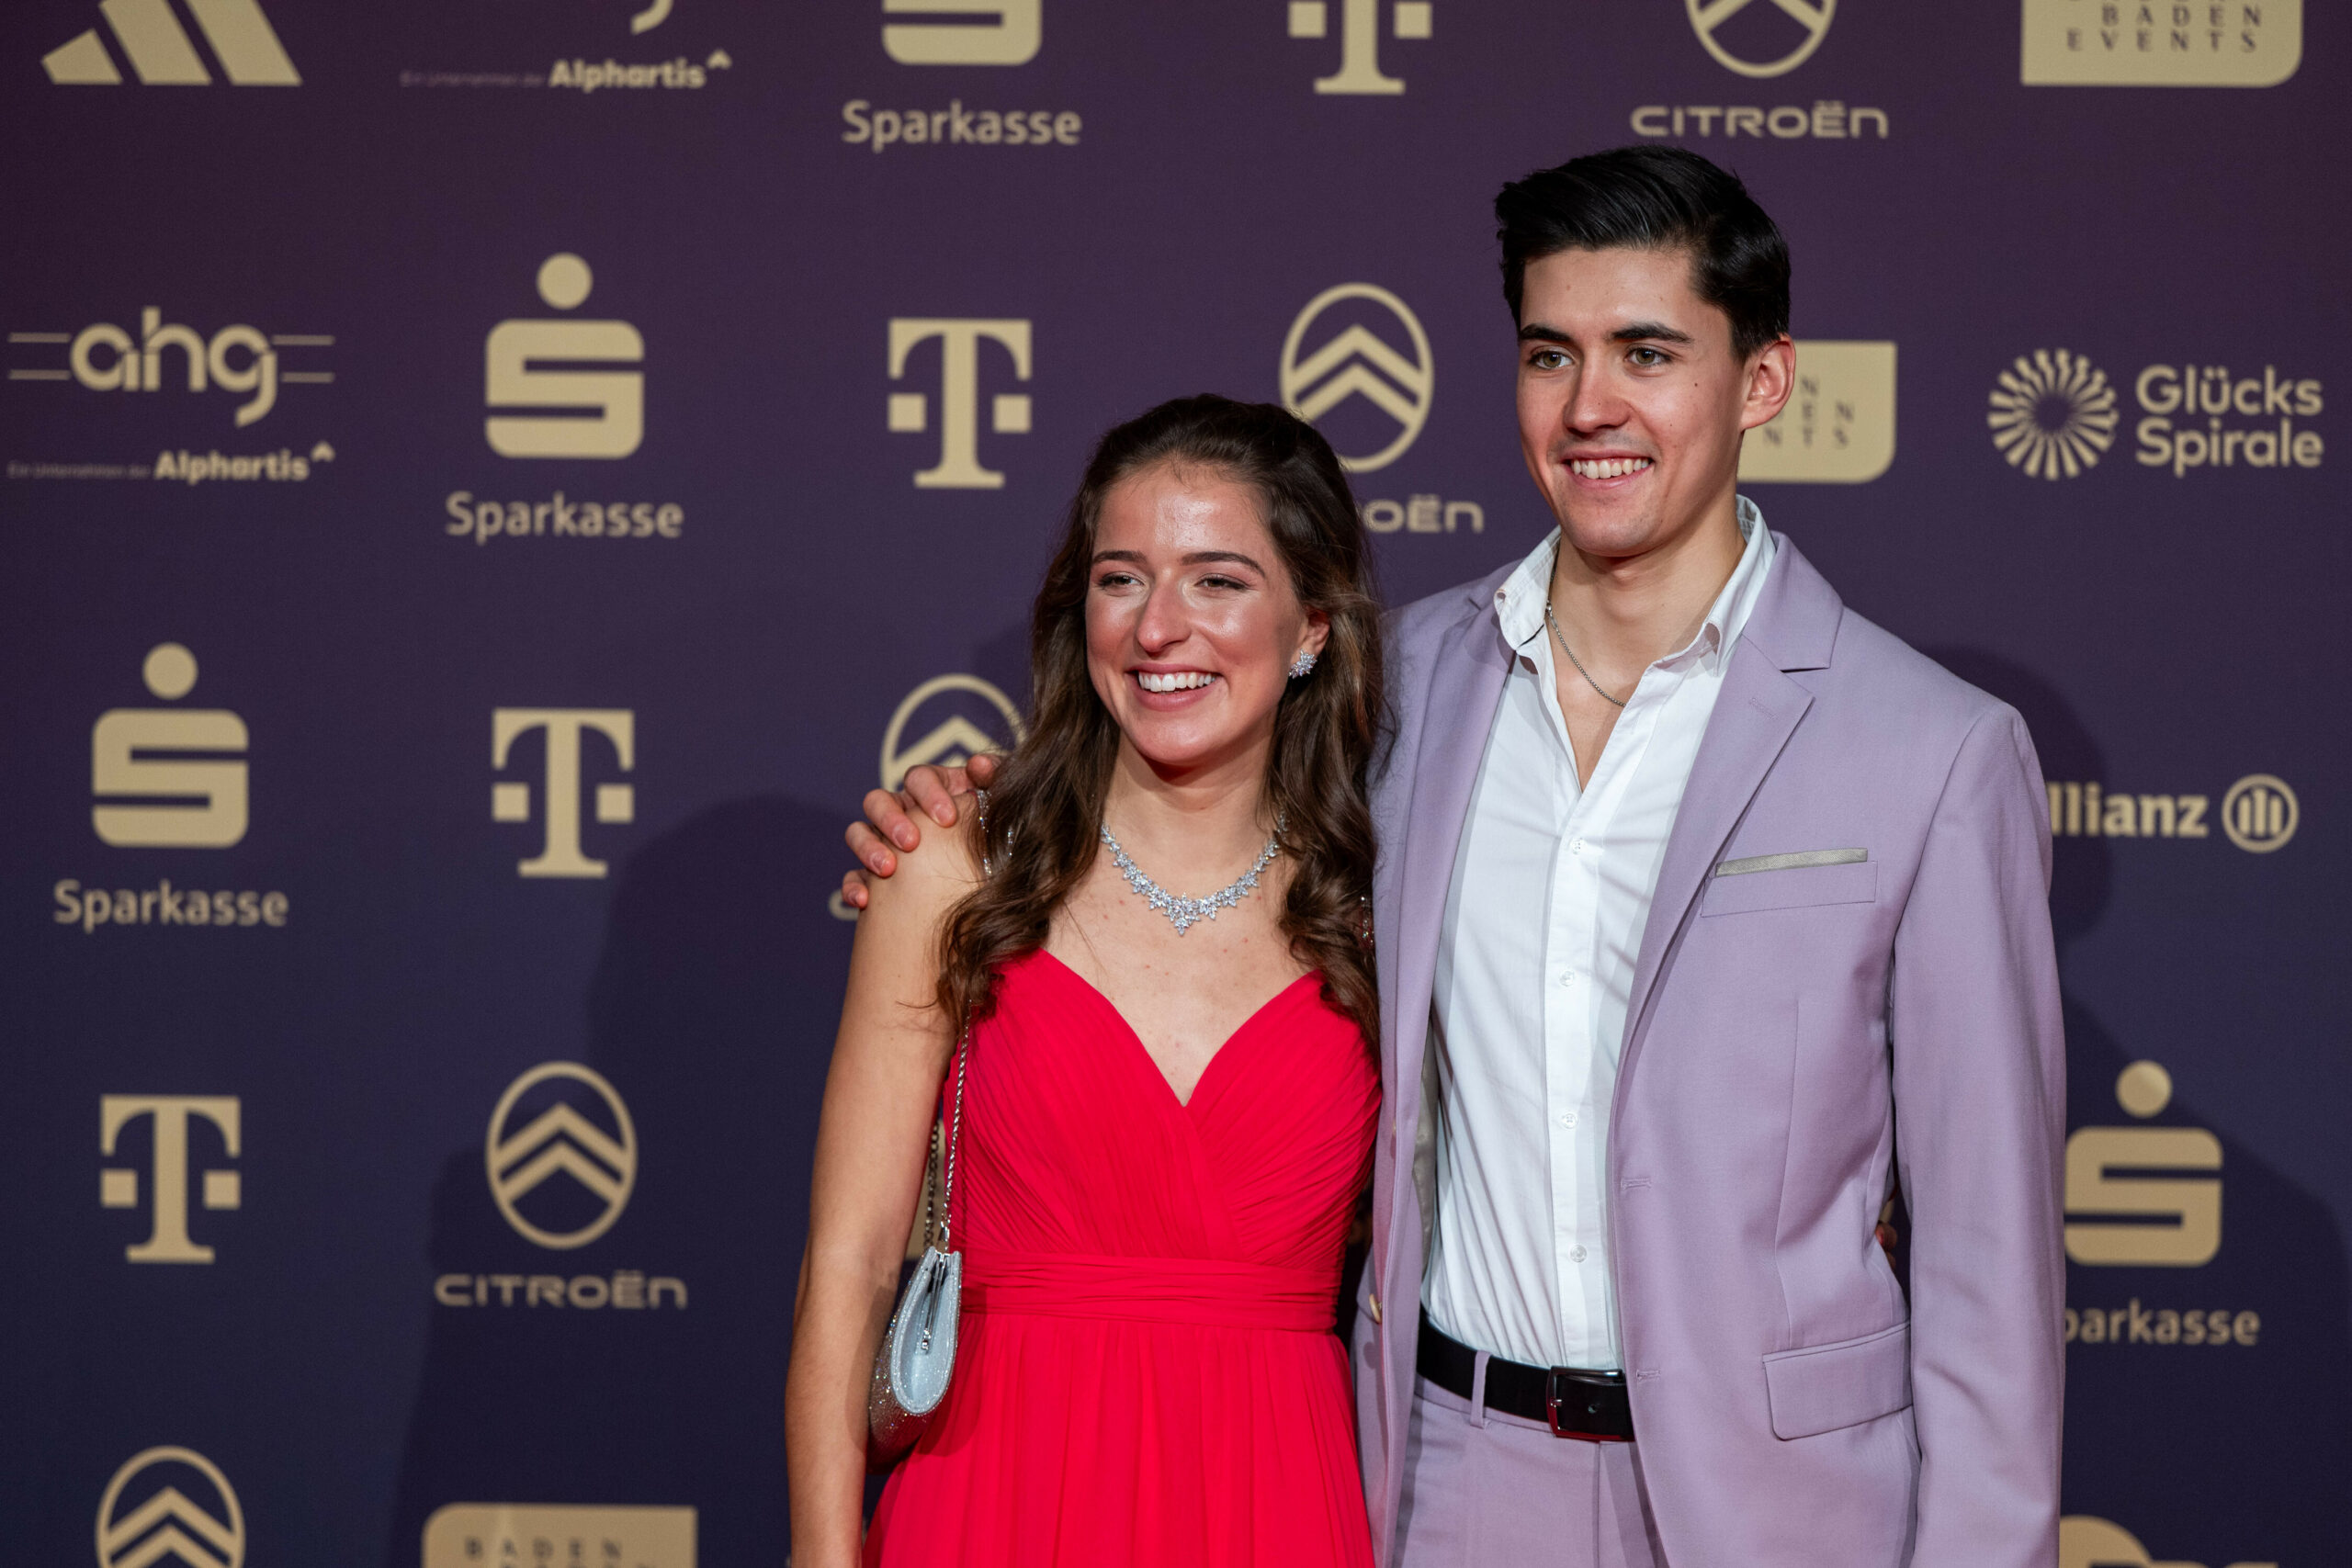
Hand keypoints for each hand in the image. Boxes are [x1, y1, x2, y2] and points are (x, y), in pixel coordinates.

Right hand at [837, 754, 999, 909]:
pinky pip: (852, 878)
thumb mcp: (1003, 804)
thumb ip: (995, 777)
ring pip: (859, 832)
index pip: (919, 777)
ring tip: (887, 869)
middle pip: (879, 800)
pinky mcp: (874, 877)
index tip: (947, 819)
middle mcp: (903, 811)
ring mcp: (884, 842)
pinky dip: (853, 887)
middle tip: (912, 843)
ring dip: (868, 847)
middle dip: (892, 819)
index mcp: (933, 790)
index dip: (929, 793)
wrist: (999, 883)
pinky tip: (864, 901)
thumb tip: (977, 765)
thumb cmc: (999, 835)